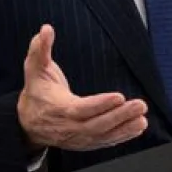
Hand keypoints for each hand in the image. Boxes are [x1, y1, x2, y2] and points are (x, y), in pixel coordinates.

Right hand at [18, 25, 148, 151]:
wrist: (29, 121)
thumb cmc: (36, 90)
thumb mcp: (34, 68)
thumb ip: (40, 48)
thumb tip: (46, 29)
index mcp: (58, 108)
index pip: (81, 109)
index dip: (100, 104)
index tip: (120, 97)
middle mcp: (69, 127)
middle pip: (97, 125)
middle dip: (120, 116)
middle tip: (140, 105)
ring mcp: (77, 138)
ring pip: (103, 135)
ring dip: (125, 128)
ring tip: (142, 118)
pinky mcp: (85, 143)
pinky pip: (105, 142)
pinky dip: (122, 136)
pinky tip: (137, 127)